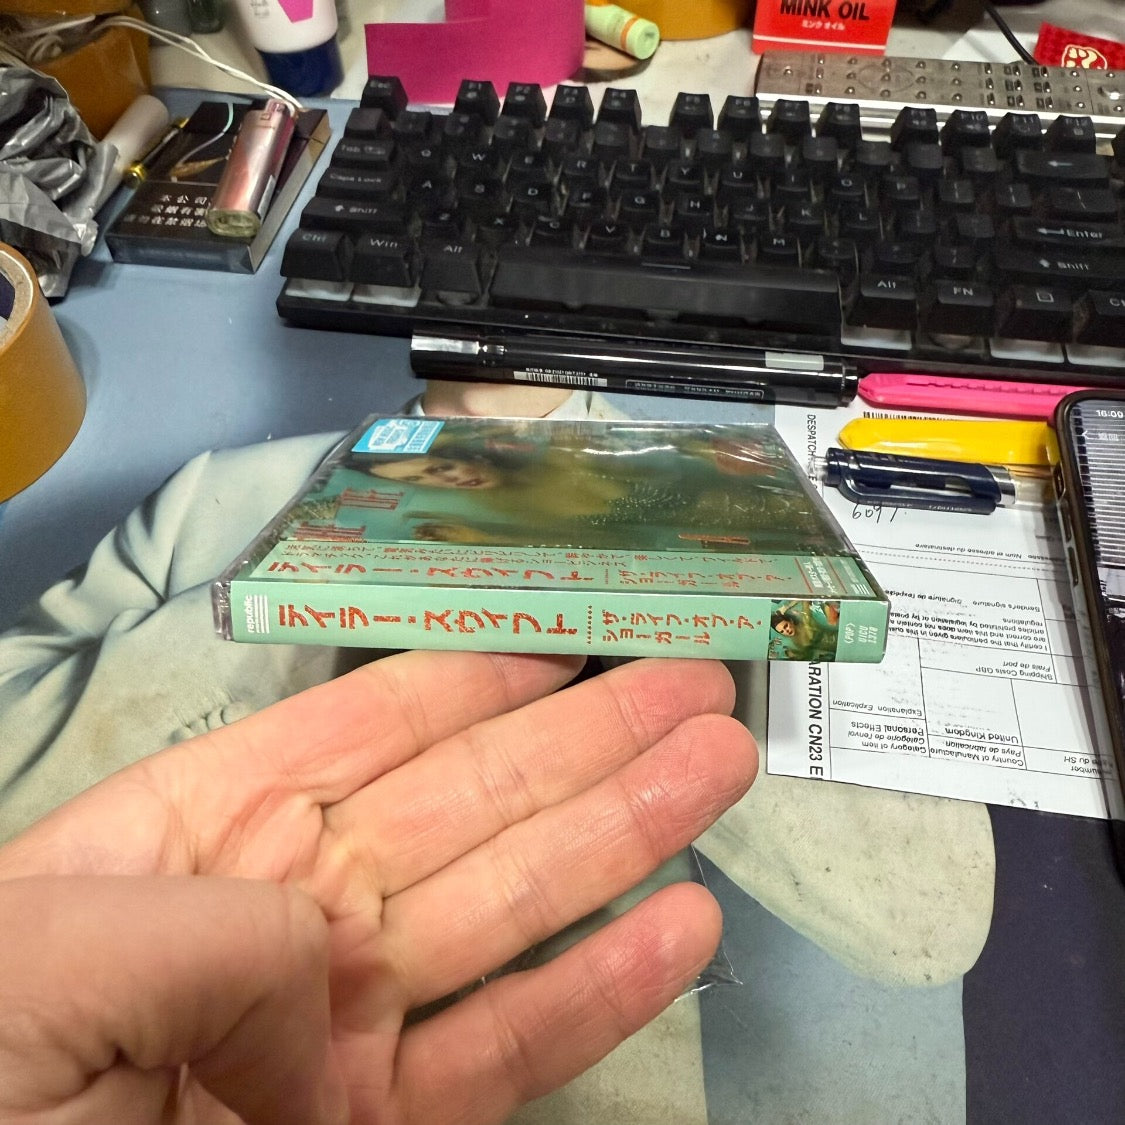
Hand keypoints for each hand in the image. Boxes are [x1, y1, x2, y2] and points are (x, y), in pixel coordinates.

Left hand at [0, 651, 755, 1123]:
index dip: (469, 676)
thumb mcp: (55, 946)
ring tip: (719, 762)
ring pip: (514, 909)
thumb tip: (332, 976)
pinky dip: (604, 993)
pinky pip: (510, 1054)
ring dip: (626, 832)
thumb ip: (224, 923)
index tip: (564, 633)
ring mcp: (346, 1029)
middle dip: (586, 734)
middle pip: (469, 801)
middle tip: (691, 678)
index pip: (360, 729)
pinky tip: (683, 925)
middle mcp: (291, 913)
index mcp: (200, 835)